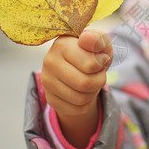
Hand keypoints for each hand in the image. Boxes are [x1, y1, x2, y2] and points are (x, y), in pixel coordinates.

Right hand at [41, 30, 112, 146]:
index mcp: (62, 44)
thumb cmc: (93, 51)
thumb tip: (86, 39)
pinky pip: (76, 109)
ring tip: (92, 81)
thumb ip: (97, 39)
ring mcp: (47, 81)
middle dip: (99, 80)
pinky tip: (84, 91)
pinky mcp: (50, 98)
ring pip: (81, 98)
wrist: (82, 67)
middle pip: (85, 84)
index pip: (90, 65)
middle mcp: (49, 61)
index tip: (100, 58)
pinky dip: (87, 103)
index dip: (101, 64)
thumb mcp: (101, 42)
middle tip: (99, 73)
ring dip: (93, 92)